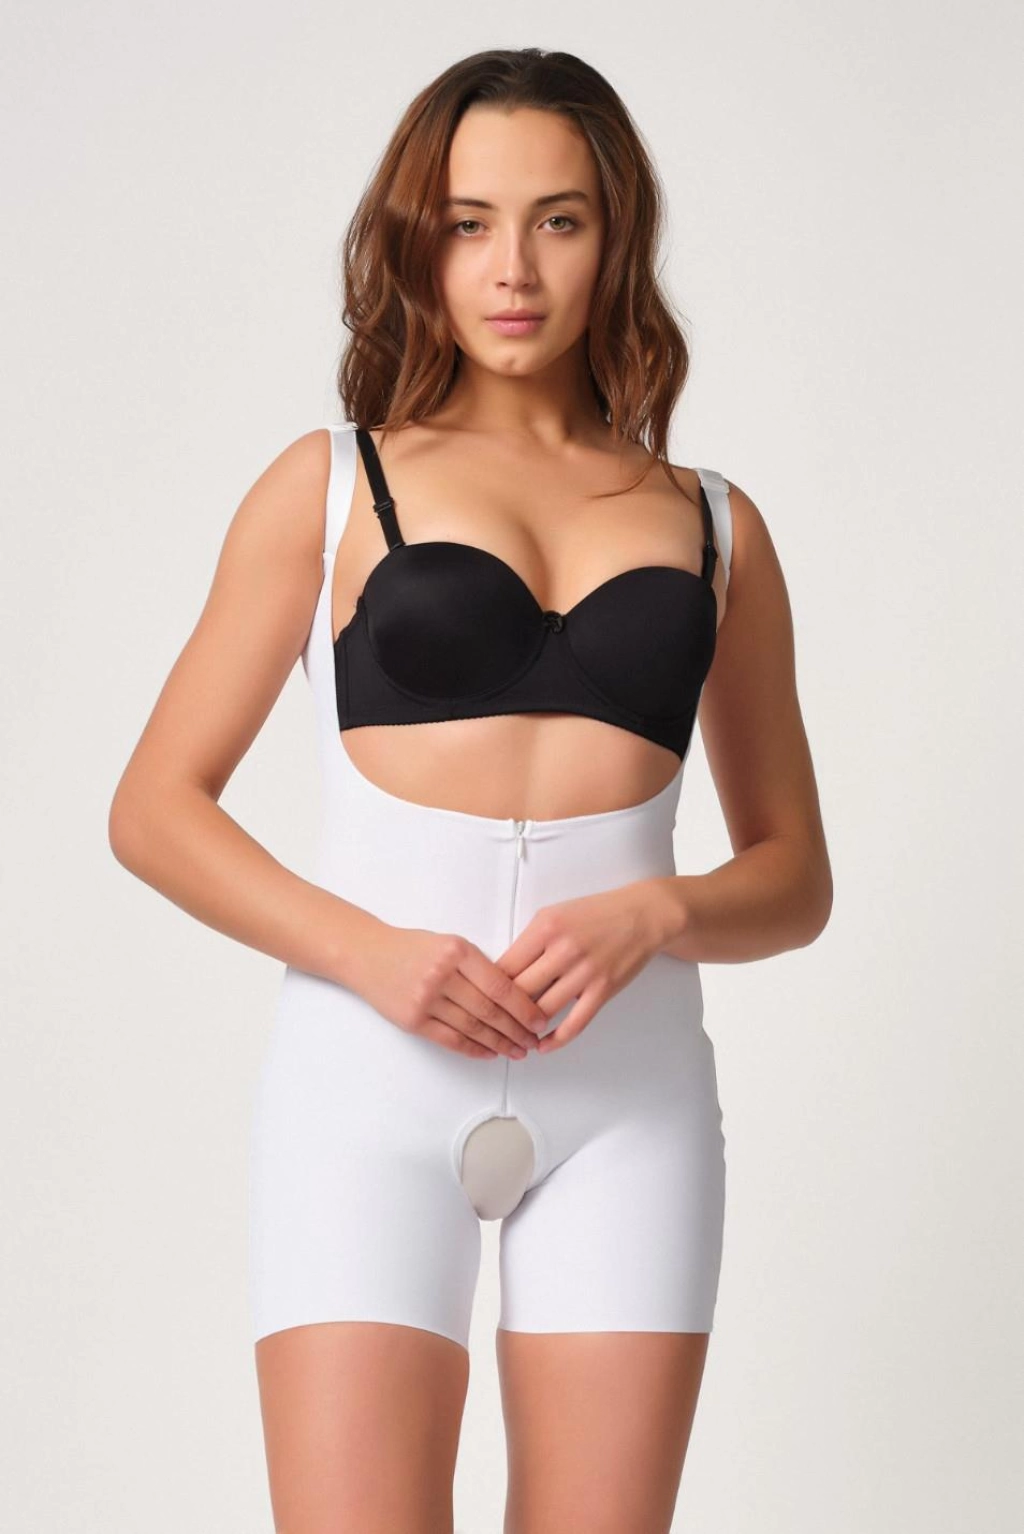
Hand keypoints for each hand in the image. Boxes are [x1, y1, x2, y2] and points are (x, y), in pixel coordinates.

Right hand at [351, 923, 548, 1060]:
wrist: (367, 955)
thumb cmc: (413, 948)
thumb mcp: (450, 943)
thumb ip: (478, 966)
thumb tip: (515, 996)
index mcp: (457, 951)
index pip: (500, 985)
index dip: (524, 1008)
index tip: (540, 1021)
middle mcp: (442, 975)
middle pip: (490, 1011)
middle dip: (517, 1030)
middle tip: (533, 1042)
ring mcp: (425, 999)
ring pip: (473, 1028)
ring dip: (499, 1043)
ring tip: (517, 1051)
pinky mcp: (413, 1020)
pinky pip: (450, 1039)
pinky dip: (473, 1049)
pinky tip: (489, 1053)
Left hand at [492, 881, 670, 1053]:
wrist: (641, 916)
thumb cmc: (595, 914)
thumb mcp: (555, 915)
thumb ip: (530, 942)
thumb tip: (503, 973)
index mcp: (545, 927)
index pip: (505, 966)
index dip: (489, 987)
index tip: (482, 999)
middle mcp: (563, 949)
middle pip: (520, 991)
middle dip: (503, 1012)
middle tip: (492, 1024)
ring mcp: (584, 972)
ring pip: (543, 1010)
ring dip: (526, 1028)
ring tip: (515, 1036)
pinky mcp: (603, 990)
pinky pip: (574, 1023)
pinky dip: (555, 1040)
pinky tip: (543, 1045)